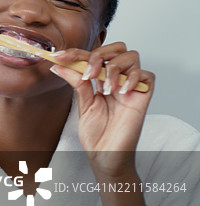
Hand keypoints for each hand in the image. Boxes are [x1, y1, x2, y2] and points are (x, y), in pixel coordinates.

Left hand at [51, 42, 151, 205]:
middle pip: (117, 48)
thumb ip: (76, 83)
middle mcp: (117, 80)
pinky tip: (121, 91)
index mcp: (101, 80)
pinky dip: (134, 78)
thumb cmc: (96, 135)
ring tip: (105, 88)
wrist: (105, 157)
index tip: (58, 56)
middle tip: (88, 74)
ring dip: (114, 68)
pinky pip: (148, 76)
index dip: (76, 53)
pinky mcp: (143, 98)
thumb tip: (58, 65)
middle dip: (99, 55)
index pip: (93, 56)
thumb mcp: (82, 105)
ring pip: (132, 57)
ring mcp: (131, 88)